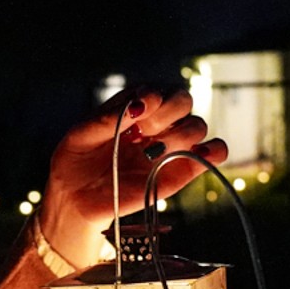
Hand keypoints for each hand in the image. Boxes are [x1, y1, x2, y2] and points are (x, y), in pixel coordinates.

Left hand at [39, 82, 227, 268]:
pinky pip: (212, 154)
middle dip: (168, 112)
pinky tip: (200, 153)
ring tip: (152, 152)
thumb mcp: (81, 135)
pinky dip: (214, 151)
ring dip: (180, 135)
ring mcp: (169, 147)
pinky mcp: (180, 172)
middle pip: (183, 100)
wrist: (75, 200)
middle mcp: (156, 123)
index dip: (153, 97)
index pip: (158, 88)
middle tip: (144, 132)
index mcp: (134, 107)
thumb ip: (108, 118)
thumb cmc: (75, 162)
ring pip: (196, 126)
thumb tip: (140, 105)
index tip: (136, 114)